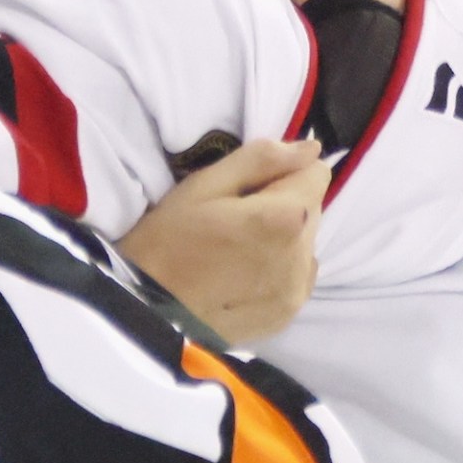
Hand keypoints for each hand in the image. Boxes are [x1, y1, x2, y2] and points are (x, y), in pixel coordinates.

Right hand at [117, 138, 330, 344]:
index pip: (316, 172)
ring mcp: (296, 290)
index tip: (244, 190)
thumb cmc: (166, 241)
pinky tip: (240, 278)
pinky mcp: (287, 314)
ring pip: (304, 244)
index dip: (278, 174)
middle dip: (280, 206)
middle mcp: (303, 255)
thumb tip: (311, 148)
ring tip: (233, 253)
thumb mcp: (204, 186)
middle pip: (311, 209)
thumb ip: (262, 159)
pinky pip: (296, 277)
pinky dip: (276, 271)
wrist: (146, 313)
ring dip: (280, 240)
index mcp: (287, 216)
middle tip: (232, 222)